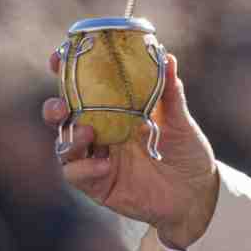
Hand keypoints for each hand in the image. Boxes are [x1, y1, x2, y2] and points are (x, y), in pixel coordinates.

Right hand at [42, 51, 218, 249]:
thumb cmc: (186, 150)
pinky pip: (77, 175)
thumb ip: (170, 92)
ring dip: (70, 138)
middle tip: (62, 105)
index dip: (65, 71)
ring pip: (64, 146)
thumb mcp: (179, 119)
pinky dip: (85, 168)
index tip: (58, 58)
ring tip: (89, 132)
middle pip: (62, 117)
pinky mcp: (99, 184)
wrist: (197, 192)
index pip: (81, 87)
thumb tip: (167, 58)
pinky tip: (105, 164)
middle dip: (54, 108)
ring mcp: (96, 158)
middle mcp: (99, 132)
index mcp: (114, 109)